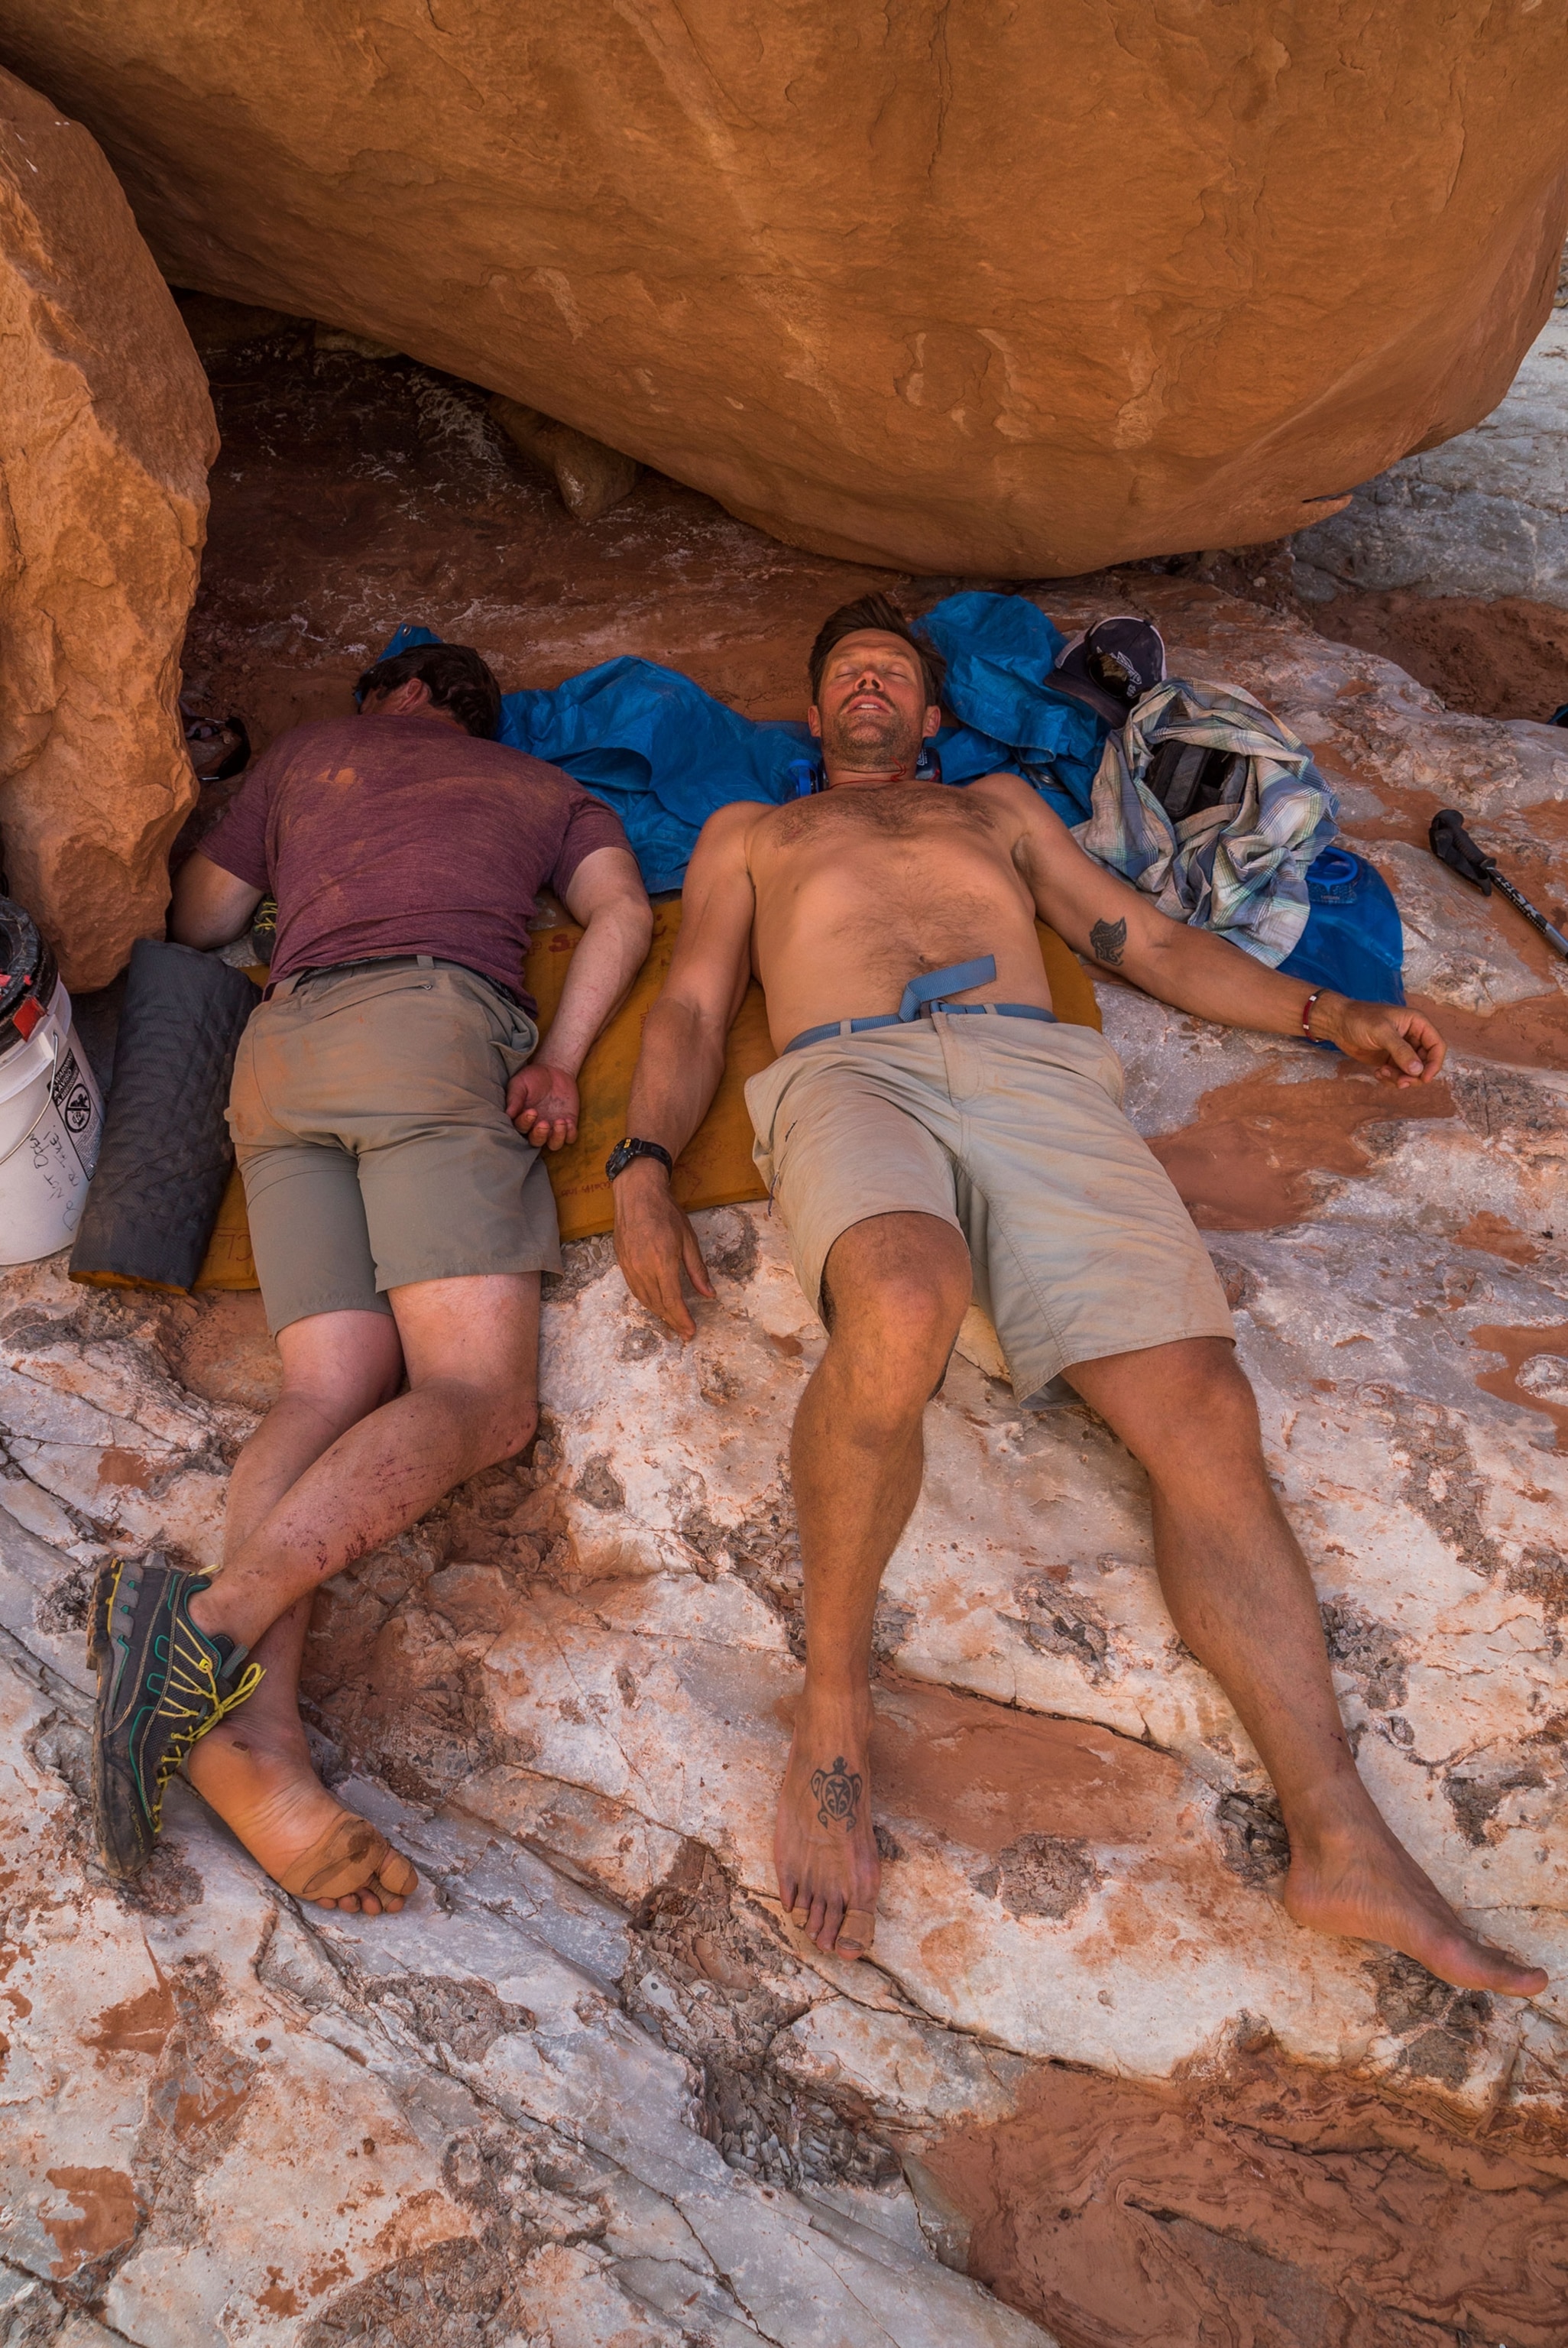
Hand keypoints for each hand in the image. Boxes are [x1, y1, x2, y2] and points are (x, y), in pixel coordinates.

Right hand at [507, 1061, 579, 1147]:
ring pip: (554, 1144)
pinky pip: (571, 1137)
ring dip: (557, 1138)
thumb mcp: (520, 1084)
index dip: (526, 1123)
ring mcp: (553, 1128)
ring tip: (560, 1122)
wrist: (554, 1069)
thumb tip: (507, 1114)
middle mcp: (536, 1127)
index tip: (532, 1111)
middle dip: (540, 1135)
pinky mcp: (569, 1124)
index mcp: (522, 1119)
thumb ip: (515, 1098)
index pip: (521, 1128)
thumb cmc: (532, 1077)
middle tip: (544, 1122)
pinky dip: (571, 1133)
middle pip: (536, 1141)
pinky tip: (569, 1121)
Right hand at [612, 1157, 714, 1338]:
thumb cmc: (666, 1212)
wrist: (637, 1194)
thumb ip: (697, 1270)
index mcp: (662, 1261)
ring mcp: (629, 1267)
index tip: (691, 1331)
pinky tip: (656, 1304)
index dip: (682, 1319)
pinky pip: (635, 1290)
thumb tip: (709, 1294)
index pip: (672, 1300)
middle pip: (658, 1304)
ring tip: (673, 1321)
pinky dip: (647, 1302)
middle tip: (685, 1332)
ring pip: (644, 1300)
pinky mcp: (622, 1263)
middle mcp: (643, 1268)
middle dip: (672, 1321)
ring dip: (659, 1314)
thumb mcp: (688, 1239)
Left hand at [1320, 995, 1446, 1086]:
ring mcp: (1402, 1050)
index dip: (1434, 1064)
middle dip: (1414, 1075)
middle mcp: (1413, 1037)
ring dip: (1400, 1078)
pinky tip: (1377, 1073)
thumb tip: (1417, 1070)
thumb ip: (1400, 1051)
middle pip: (1426, 1063)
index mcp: (1418, 1024)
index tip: (1424, 1078)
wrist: (1338, 1024)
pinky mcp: (1391, 1059)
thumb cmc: (1360, 1019)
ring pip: (1412, 1072)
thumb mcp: (1382, 1033)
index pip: (1437, 1046)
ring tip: (1382, 1073)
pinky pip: (1399, 1075)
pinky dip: (1391, 1079)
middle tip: (1400, 1081)